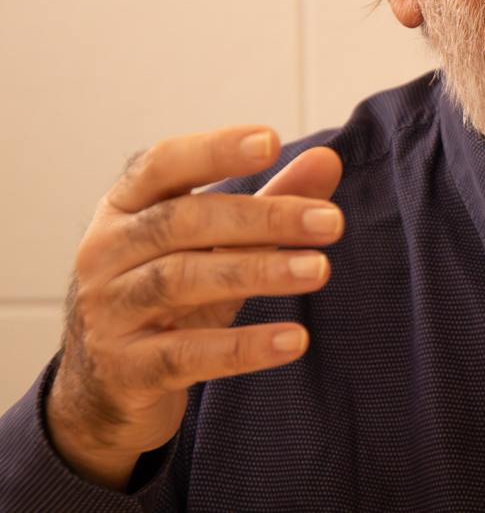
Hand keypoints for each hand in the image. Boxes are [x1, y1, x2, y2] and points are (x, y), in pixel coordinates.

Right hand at [46, 127, 343, 488]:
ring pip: (182, 280)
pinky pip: (186, 354)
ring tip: (320, 270)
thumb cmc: (171, 297)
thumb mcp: (217, 247)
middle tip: (332, 222)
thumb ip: (270, 201)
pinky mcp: (124, 369)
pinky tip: (294, 340)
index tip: (273, 142)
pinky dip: (243, 346)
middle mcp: (105, 252)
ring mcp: (108, 311)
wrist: (108, 389)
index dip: (215, 150)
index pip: (163, 165)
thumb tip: (328, 159)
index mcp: (125, 208)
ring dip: (259, 271)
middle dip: (264, 217)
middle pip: (183, 222)